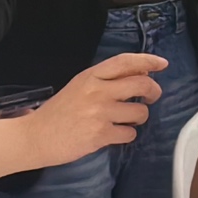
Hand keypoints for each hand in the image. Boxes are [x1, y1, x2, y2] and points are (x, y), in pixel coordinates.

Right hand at [24, 53, 164, 167]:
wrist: (35, 137)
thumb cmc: (58, 112)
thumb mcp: (80, 86)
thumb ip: (106, 80)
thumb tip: (141, 73)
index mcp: (90, 76)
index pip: (125, 61)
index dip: (147, 60)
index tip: (162, 63)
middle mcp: (97, 91)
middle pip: (141, 84)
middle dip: (154, 91)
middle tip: (152, 97)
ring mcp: (99, 113)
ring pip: (140, 112)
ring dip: (139, 118)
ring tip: (127, 120)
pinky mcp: (100, 134)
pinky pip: (129, 133)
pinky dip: (127, 135)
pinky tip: (115, 134)